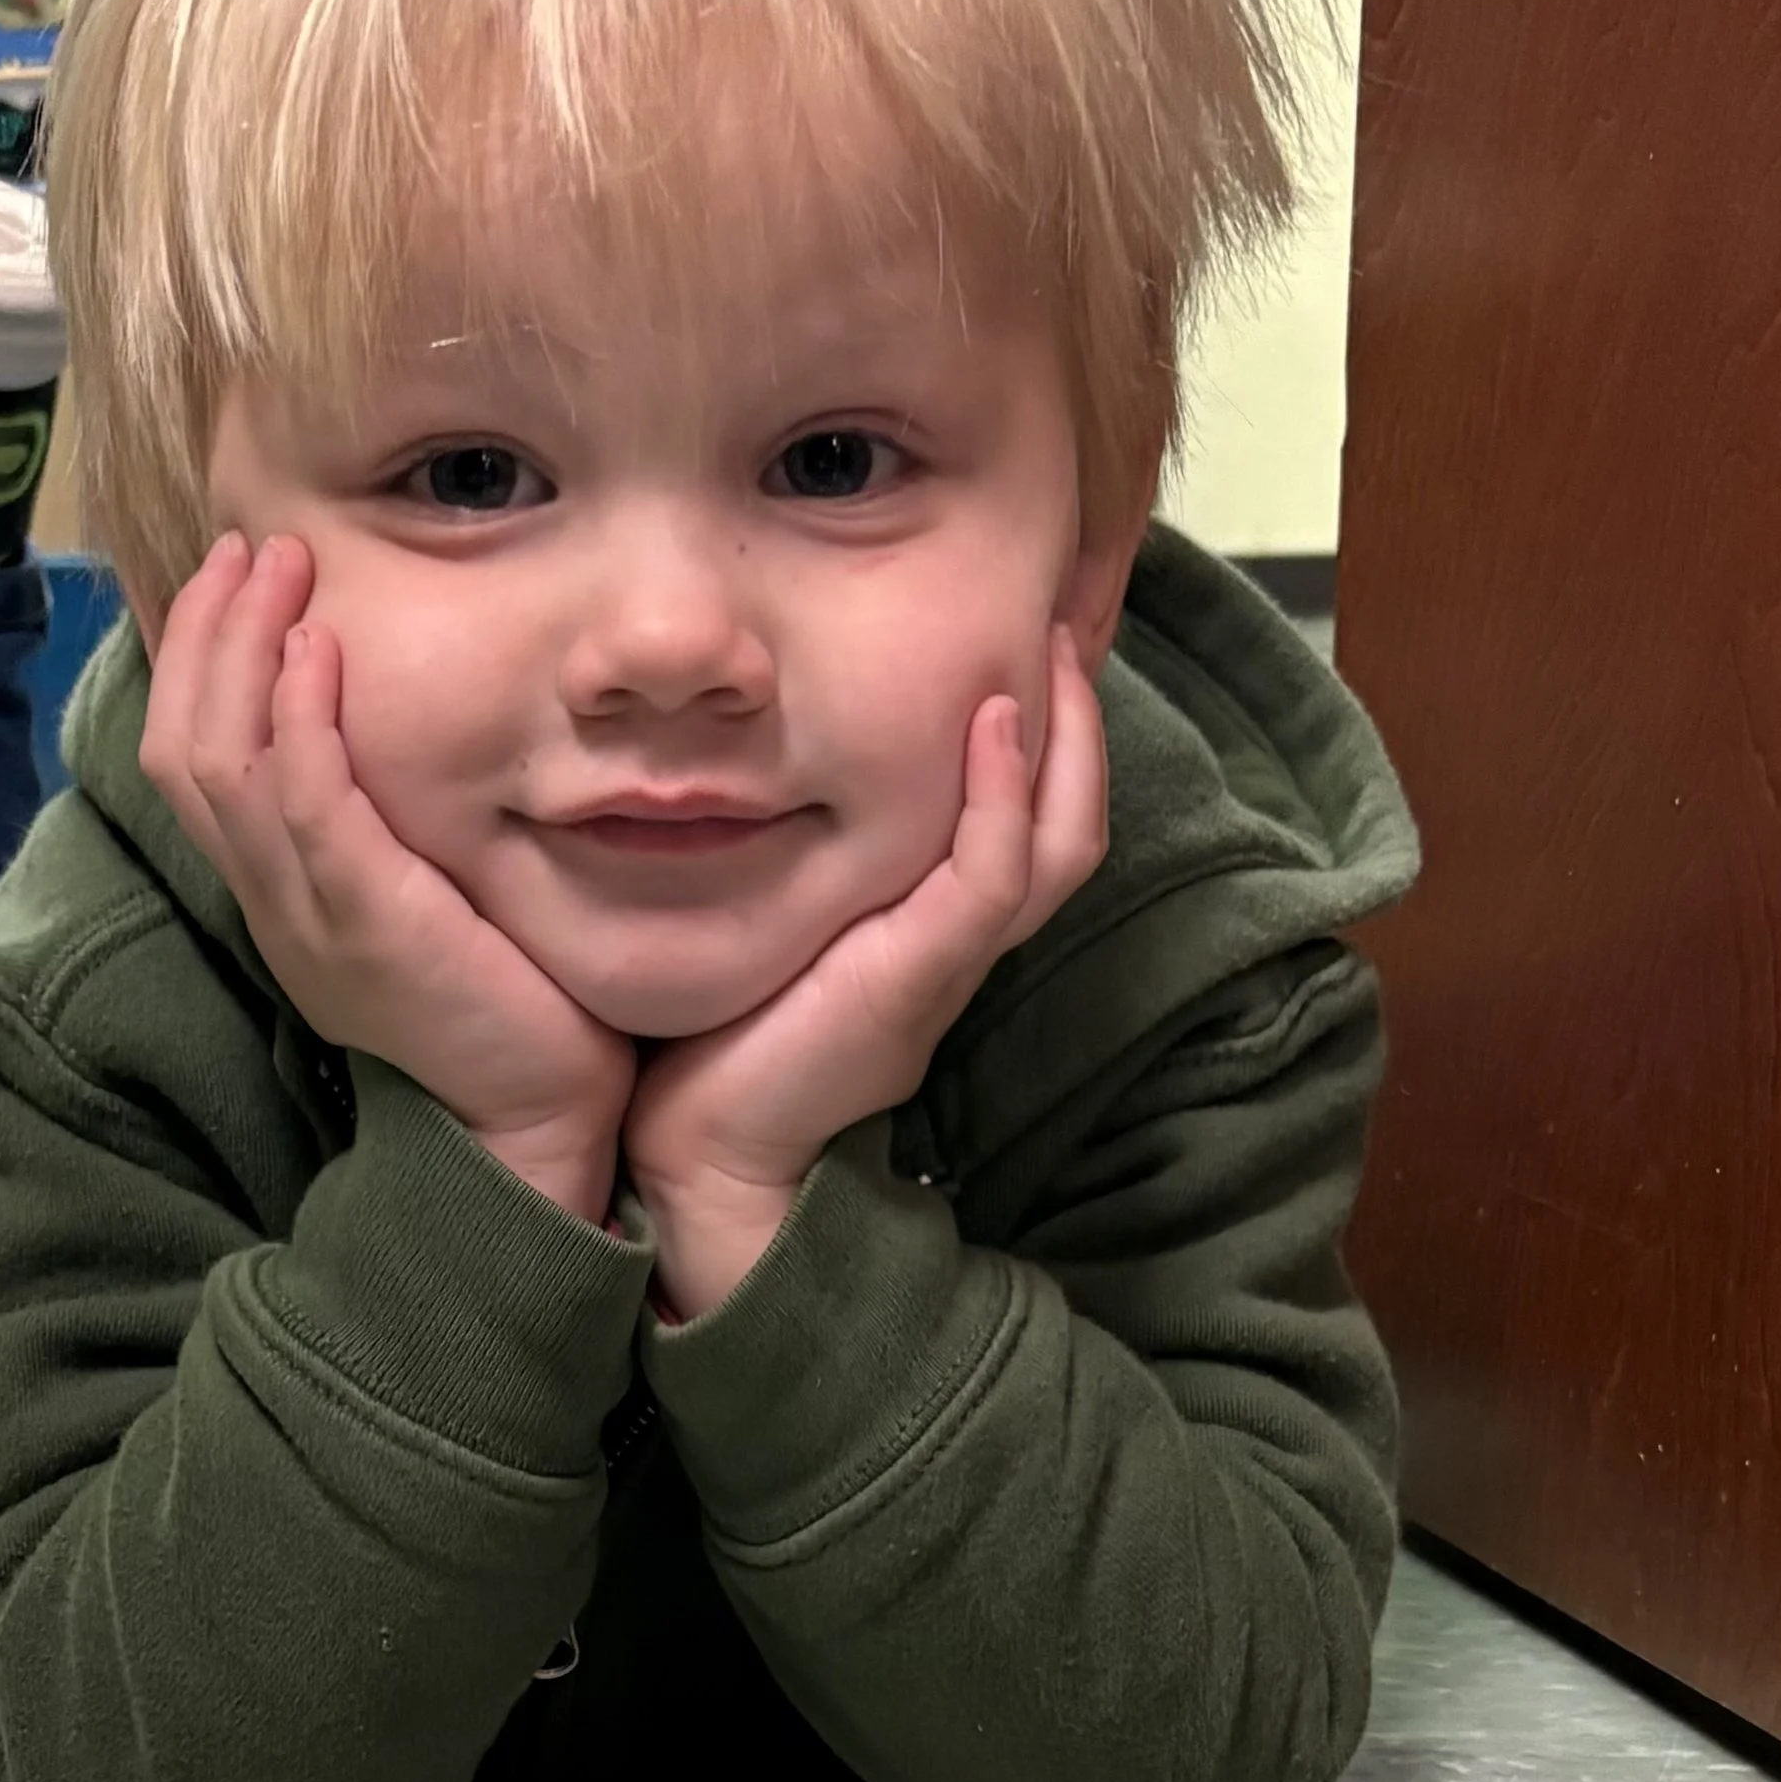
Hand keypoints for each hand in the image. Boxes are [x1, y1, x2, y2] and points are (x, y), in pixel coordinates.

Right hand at [141, 534, 634, 1222]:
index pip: (194, 762)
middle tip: (250, 544)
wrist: (535, 1129)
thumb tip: (418, 737)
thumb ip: (401, 828)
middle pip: (183, 747)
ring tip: (278, 563)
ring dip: (244, 648)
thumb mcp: (431, 900)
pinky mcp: (367, 925)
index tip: (241, 579)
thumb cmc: (507, 1011)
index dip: (202, 662)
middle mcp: (273, 904)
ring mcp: (308, 917)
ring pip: (221, 763)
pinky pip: (303, 807)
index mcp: (280, 898)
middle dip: (210, 632)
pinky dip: (298, 721)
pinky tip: (319, 651)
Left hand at [624, 628, 1108, 1318]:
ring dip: (1065, 740)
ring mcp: (949, 960)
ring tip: (1054, 648)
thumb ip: (786, 858)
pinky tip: (992, 720)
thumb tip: (740, 765)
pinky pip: (993, 873)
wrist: (702, 1158)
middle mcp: (959, 941)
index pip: (1028, 821)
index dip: (1045, 738)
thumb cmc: (714, 1040)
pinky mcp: (919, 975)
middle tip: (1064, 623)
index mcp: (933, 930)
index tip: (1022, 647)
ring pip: (1058, 840)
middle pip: (1070, 821)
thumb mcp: (767, 920)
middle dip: (1078, 721)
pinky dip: (1003, 795)